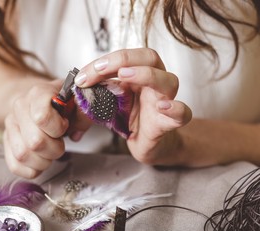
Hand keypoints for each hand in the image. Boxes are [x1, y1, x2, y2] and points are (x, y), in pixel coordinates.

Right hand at [3, 80, 68, 177]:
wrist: (39, 100)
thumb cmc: (62, 102)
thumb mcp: (77, 101)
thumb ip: (83, 113)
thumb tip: (76, 133)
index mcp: (38, 94)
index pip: (42, 117)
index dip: (58, 128)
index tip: (65, 125)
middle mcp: (20, 108)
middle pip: (34, 142)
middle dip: (54, 149)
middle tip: (60, 143)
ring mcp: (10, 125)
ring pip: (22, 155)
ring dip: (43, 161)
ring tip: (51, 152)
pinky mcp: (7, 141)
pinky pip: (15, 165)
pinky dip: (32, 169)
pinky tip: (41, 161)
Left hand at [75, 48, 191, 165]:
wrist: (146, 144)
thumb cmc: (130, 119)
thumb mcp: (109, 103)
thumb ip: (97, 93)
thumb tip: (77, 87)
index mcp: (140, 73)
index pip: (126, 57)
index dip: (104, 62)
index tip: (82, 77)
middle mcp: (156, 82)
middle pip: (150, 58)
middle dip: (123, 59)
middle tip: (100, 70)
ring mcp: (166, 100)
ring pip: (169, 80)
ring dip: (146, 75)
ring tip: (125, 76)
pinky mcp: (171, 122)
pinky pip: (183, 112)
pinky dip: (175, 108)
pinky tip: (163, 106)